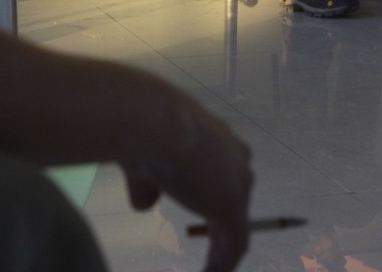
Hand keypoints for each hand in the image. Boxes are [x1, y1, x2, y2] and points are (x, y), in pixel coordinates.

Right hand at [120, 104, 253, 271]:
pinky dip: (222, 264)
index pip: (221, 171)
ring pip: (236, 223)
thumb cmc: (146, 133)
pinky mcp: (233, 207)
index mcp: (216, 138)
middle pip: (234, 196)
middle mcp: (234, 157)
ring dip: (223, 249)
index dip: (210, 193)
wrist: (155, 123)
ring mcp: (237, 183)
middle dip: (222, 222)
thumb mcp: (144, 161)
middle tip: (212, 246)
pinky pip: (235, 244)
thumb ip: (148, 185)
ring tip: (213, 268)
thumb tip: (143, 205)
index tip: (201, 209)